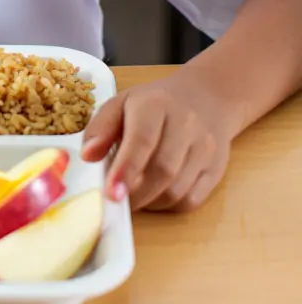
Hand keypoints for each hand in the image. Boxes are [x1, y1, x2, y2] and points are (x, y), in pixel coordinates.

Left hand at [80, 71, 233, 212]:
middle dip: (136, 194)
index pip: (142, 140)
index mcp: (155, 105)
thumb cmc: (153, 104)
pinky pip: (192, 199)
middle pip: (163, 170)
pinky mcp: (216, 169)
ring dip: (150, 201)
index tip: (111, 193)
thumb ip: (101, 128)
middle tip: (116, 201)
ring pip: (178, 190)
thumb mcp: (121, 103)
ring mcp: (205, 148)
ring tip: (132, 196)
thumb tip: (87, 156)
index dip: (126, 170)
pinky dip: (168, 206)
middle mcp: (186, 125)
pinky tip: (154, 195)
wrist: (205, 97)